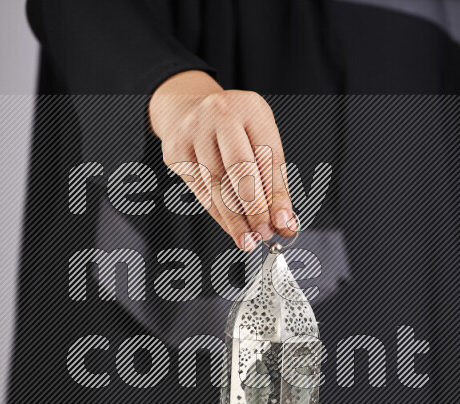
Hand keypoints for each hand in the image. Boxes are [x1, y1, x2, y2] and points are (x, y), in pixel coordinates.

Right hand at [149, 70, 296, 250]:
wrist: (188, 109)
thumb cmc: (233, 129)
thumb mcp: (260, 139)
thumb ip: (273, 178)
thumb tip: (284, 220)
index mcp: (250, 108)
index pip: (267, 157)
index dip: (277, 194)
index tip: (284, 222)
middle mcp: (219, 114)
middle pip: (239, 168)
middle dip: (254, 207)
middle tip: (264, 233)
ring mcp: (193, 131)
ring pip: (216, 185)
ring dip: (235, 219)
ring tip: (248, 238)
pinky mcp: (175, 150)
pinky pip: (199, 190)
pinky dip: (218, 214)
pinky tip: (231, 227)